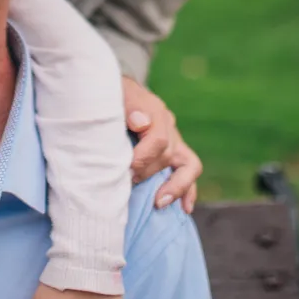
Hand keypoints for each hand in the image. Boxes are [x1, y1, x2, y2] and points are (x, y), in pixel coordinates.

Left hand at [122, 76, 202, 214]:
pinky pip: (189, 171)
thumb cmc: (109, 94)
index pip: (159, 139)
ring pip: (188, 164)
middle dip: (148, 172)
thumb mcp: (112, 94)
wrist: (111, 89)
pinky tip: (184, 208)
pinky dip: (187, 190)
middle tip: (127, 182)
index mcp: (154, 109)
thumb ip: (127, 105)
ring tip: (158, 202)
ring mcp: (174, 138)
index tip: (127, 169)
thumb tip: (140, 122)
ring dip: (174, 186)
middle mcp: (168, 124)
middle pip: (168, 154)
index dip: (144, 158)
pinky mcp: (175, 151)